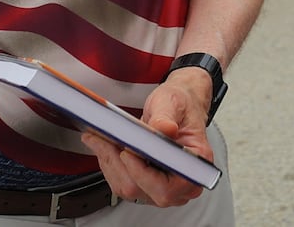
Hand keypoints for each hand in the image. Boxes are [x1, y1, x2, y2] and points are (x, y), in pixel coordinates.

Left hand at [80, 73, 211, 206]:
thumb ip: (166, 117)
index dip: (142, 173)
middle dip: (117, 162)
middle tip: (104, 138)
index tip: (127, 152)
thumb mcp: (173, 104)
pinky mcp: (146, 184)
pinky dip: (109, 163)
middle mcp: (181, 183)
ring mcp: (162, 187)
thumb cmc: (180, 107)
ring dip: (109, 162)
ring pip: (127, 187)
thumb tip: (164, 129)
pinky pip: (122, 182)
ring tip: (98, 138)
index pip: (166, 187)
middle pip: (141, 188)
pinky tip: (103, 146)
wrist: (177, 108)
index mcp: (195, 165)